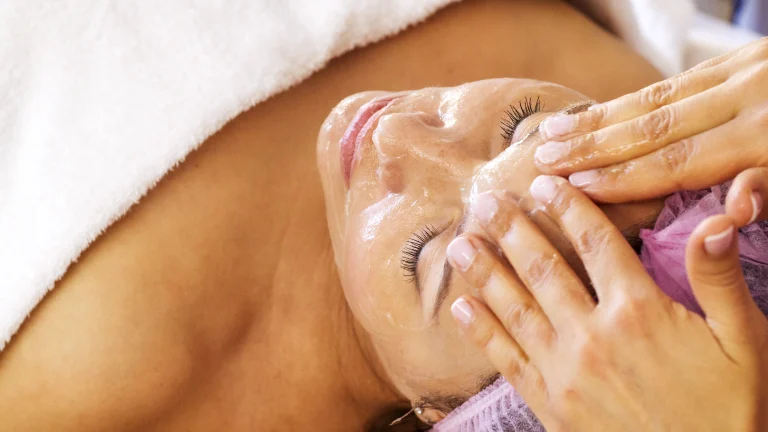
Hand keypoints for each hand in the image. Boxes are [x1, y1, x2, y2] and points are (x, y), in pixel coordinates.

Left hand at [446, 175, 767, 431]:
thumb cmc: (731, 409)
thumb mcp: (744, 341)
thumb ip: (718, 279)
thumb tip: (716, 220)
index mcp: (638, 310)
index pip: (595, 242)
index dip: (567, 207)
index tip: (542, 183)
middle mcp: (593, 334)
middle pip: (543, 268)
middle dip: (511, 230)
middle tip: (485, 201)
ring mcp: (566, 370)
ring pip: (516, 308)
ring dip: (485, 272)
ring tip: (460, 243)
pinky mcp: (551, 404)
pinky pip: (508, 360)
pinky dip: (482, 331)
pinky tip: (462, 307)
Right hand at [532, 37, 767, 202]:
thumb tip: (735, 209)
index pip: (680, 160)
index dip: (625, 177)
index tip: (576, 186)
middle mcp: (749, 95)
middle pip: (656, 124)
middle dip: (594, 144)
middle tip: (544, 157)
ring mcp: (747, 69)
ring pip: (659, 96)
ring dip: (601, 116)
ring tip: (555, 130)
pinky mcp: (746, 56)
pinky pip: (680, 78)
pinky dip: (636, 96)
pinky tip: (606, 109)